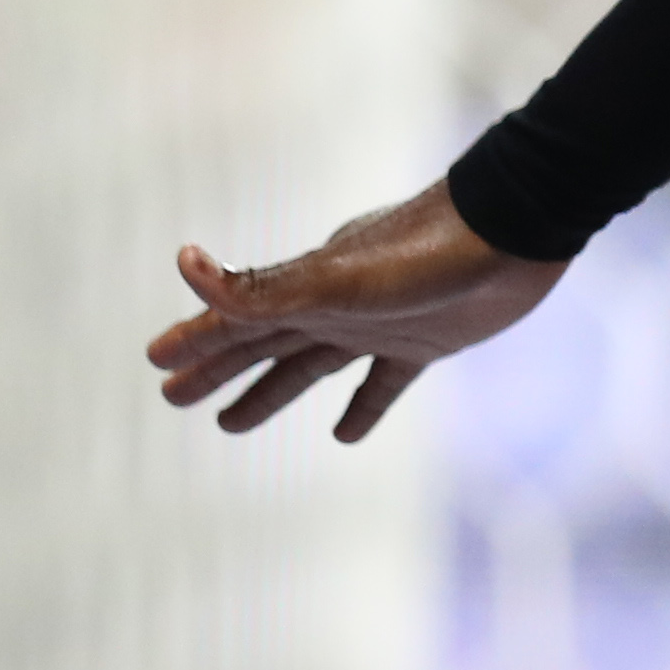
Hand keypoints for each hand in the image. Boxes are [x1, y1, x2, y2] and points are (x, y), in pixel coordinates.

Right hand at [146, 180, 566, 441]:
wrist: (515, 233)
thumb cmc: (425, 253)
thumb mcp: (337, 280)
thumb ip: (265, 288)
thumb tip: (184, 262)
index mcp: (307, 290)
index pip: (237, 321)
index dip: (196, 341)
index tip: (154, 360)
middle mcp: (335, 306)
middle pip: (262, 346)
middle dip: (218, 370)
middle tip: (173, 397)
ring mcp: (380, 325)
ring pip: (310, 366)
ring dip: (272, 392)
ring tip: (231, 425)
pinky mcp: (426, 343)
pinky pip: (384, 383)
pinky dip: (363, 408)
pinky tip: (345, 436)